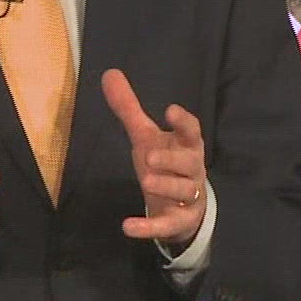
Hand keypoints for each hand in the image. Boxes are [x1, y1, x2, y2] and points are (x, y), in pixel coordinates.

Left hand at [101, 69, 206, 247]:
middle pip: (189, 163)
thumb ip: (129, 108)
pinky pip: (166, 225)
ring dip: (166, 187)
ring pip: (183, 191)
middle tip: (149, 156)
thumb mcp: (146, 136)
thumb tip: (109, 73)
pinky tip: (128, 226)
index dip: (183, 122)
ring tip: (146, 181)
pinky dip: (148, 227)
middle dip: (172, 160)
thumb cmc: (166, 164)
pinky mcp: (178, 221)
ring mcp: (188, 197)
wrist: (184, 207)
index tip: (171, 110)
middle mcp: (191, 170)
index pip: (191, 131)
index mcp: (186, 145)